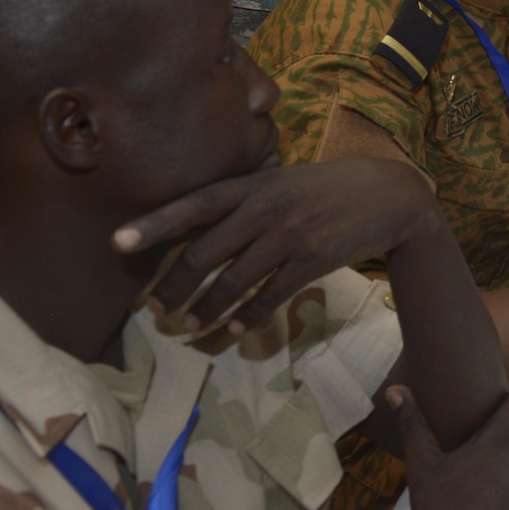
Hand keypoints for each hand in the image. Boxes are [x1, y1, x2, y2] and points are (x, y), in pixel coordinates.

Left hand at [116, 158, 443, 336]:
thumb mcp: (286, 179)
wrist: (391, 196)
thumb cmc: (330, 187)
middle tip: (154, 308)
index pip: (195, 203)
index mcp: (256, 184)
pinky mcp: (314, 262)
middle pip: (205, 253)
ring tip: (188, 325)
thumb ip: (247, 197)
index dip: (154, 223)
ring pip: (233, 281)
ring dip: (206, 309)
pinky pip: (270, 296)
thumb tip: (198, 223)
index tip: (117, 241)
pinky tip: (234, 330)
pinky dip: (248, 317)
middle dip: (174, 286)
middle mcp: (268, 208)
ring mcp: (292, 236)